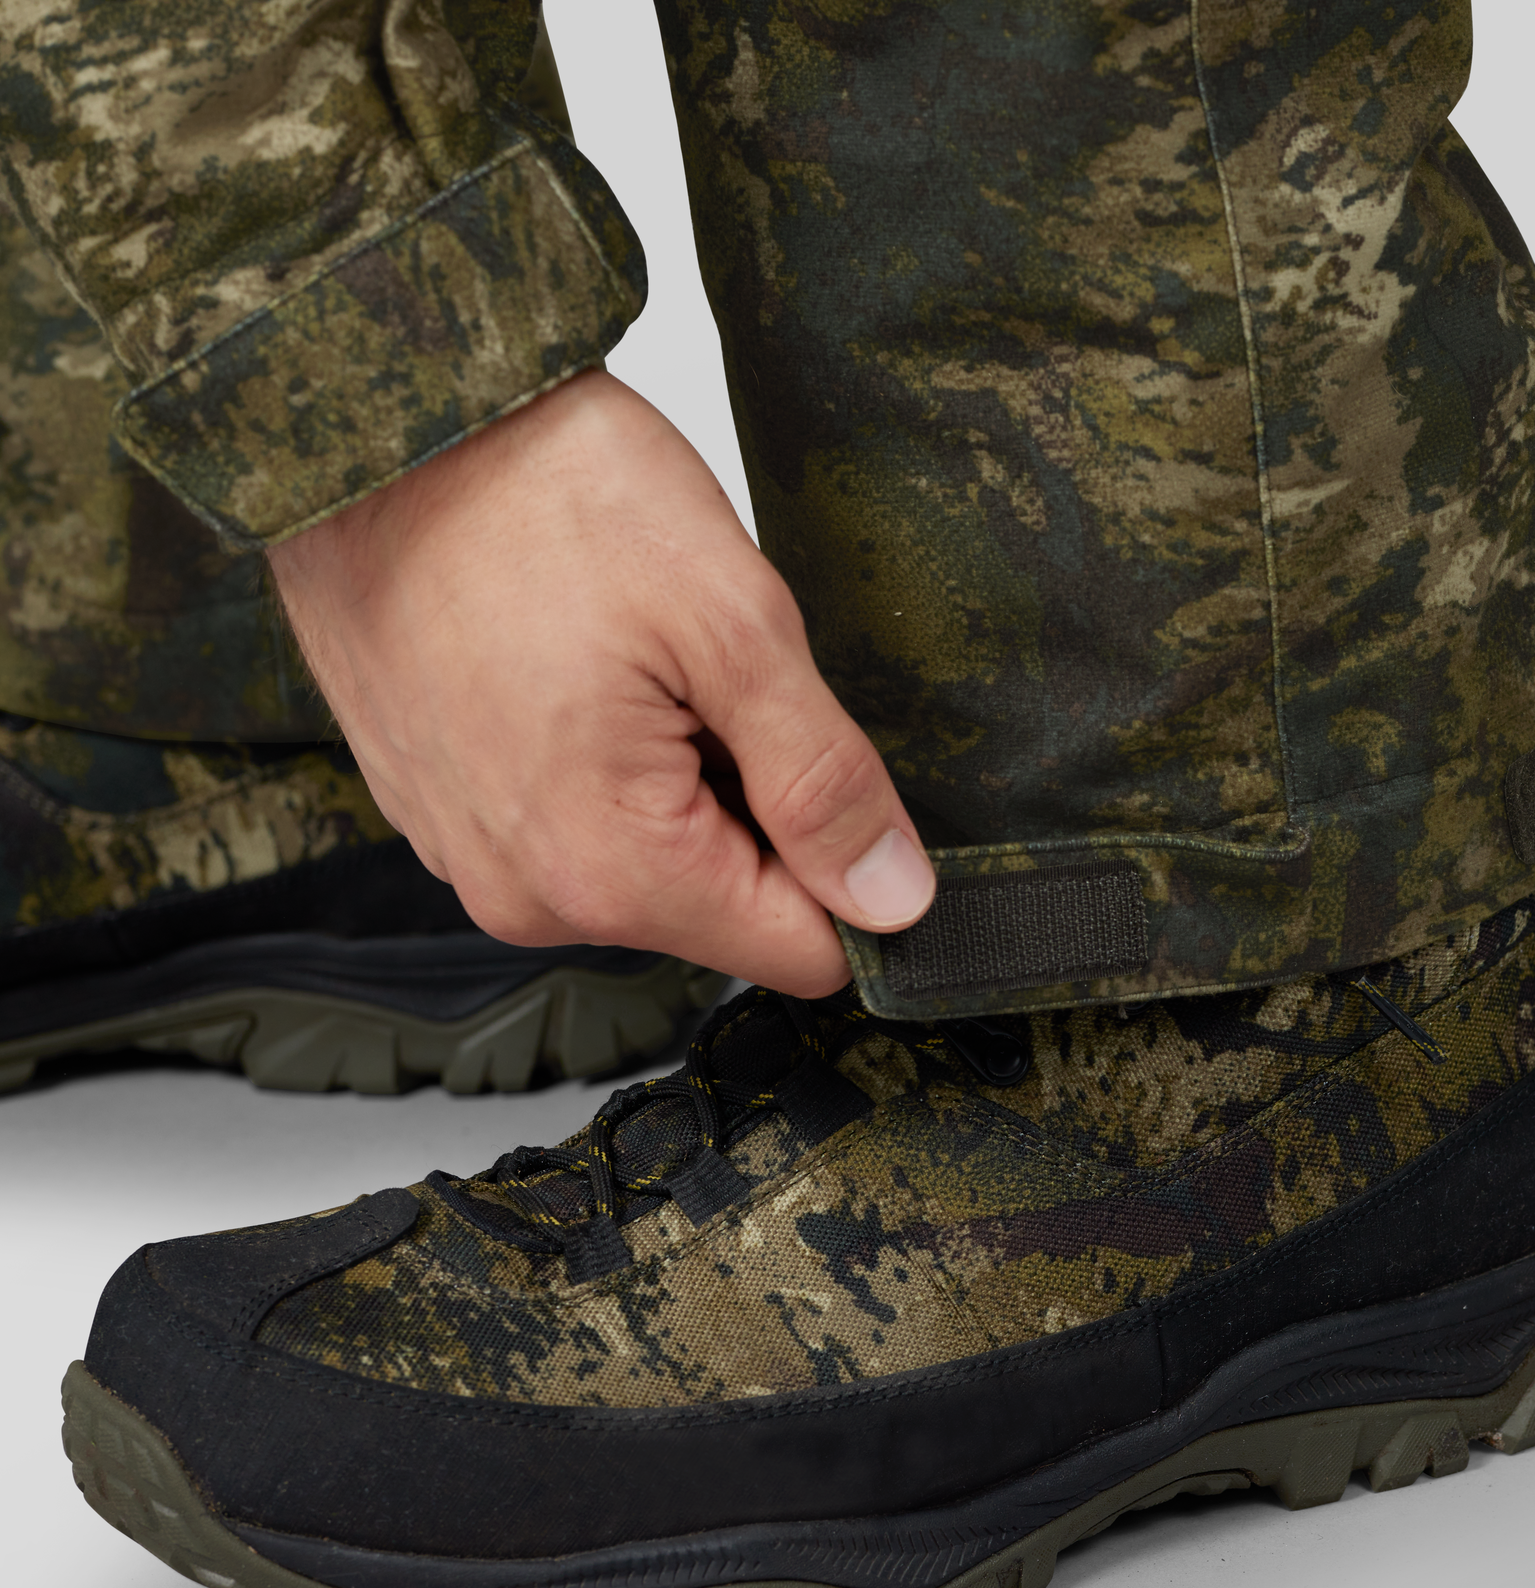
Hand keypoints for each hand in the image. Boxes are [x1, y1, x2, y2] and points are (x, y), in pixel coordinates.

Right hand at [268, 369, 934, 995]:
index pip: (802, 950)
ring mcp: (474, 858)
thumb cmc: (540, 494)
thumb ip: (824, 782)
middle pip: (725, 907)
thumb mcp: (734, 625)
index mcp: (610, 871)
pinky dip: (605, 763)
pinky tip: (582, 667)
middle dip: (758, 805)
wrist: (371, 422)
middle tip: (715, 677)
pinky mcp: (443, 813)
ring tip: (638, 660)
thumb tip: (894, 899)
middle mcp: (530, 896)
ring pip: (652, 865)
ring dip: (682, 779)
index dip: (853, 869)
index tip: (835, 763)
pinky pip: (572, 828)